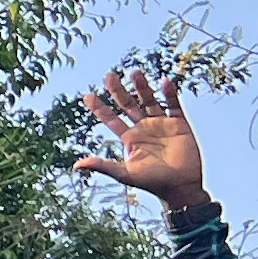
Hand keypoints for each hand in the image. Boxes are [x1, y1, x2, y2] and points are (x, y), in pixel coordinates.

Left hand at [74, 68, 211, 219]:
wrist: (180, 186)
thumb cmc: (152, 182)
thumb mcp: (125, 174)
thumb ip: (103, 165)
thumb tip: (77, 165)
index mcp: (129, 138)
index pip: (110, 119)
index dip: (99, 107)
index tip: (87, 95)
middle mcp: (143, 127)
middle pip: (128, 104)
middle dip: (118, 90)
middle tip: (109, 75)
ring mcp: (161, 124)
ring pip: (149, 100)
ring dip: (143, 87)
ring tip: (135, 72)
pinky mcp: (179, 124)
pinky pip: (173, 105)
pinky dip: (169, 94)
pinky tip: (164, 82)